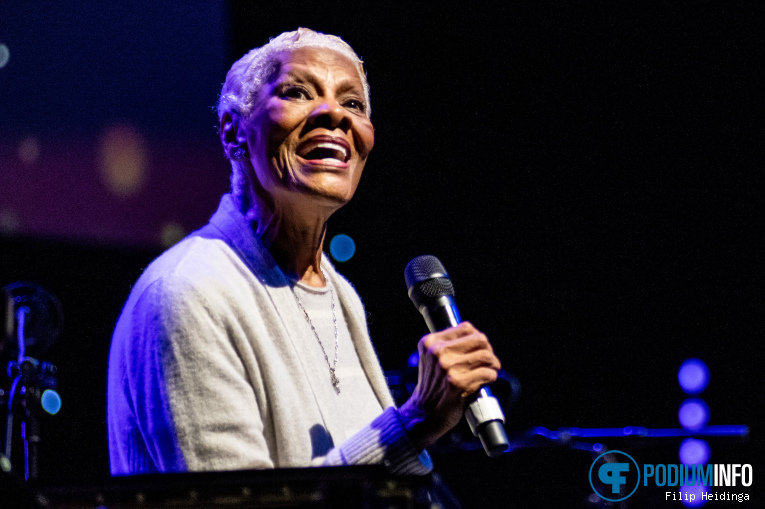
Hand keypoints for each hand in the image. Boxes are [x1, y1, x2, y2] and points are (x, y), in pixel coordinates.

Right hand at [398, 322, 500, 449]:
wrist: (424, 413)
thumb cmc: (433, 386)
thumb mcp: (432, 359)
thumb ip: (450, 346)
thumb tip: (480, 338)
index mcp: (430, 342)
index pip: (466, 328)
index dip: (478, 338)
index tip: (480, 349)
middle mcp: (437, 352)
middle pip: (479, 339)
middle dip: (489, 350)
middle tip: (489, 361)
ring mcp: (447, 367)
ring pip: (486, 355)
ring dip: (493, 364)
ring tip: (491, 370)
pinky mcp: (458, 383)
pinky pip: (487, 373)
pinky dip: (491, 377)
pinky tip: (486, 381)